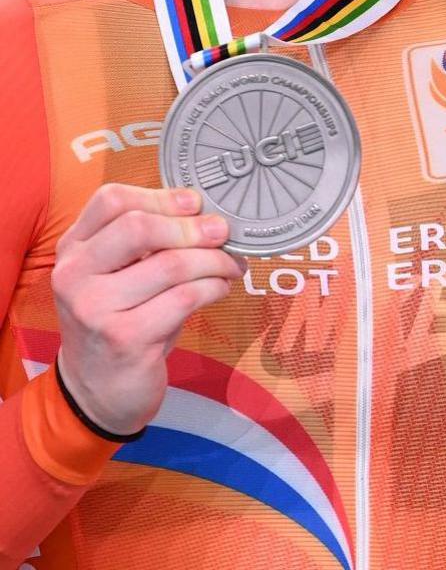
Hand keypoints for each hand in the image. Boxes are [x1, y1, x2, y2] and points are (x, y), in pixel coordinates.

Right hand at [52, 184, 243, 435]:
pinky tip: (220, 289)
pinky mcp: (124, 338)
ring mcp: (94, 308)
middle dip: (192, 227)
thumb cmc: (122, 320)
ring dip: (214, 261)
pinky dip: (213, 288)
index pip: (111, 200)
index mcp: (74, 249)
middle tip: (223, 232)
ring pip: (171, 265)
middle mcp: (74, 275)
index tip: (196, 203)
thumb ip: (149, 242)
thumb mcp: (121, 275)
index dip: (161, 197)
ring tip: (230, 265)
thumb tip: (207, 211)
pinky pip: (184, 298)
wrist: (98, 389)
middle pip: (138, 227)